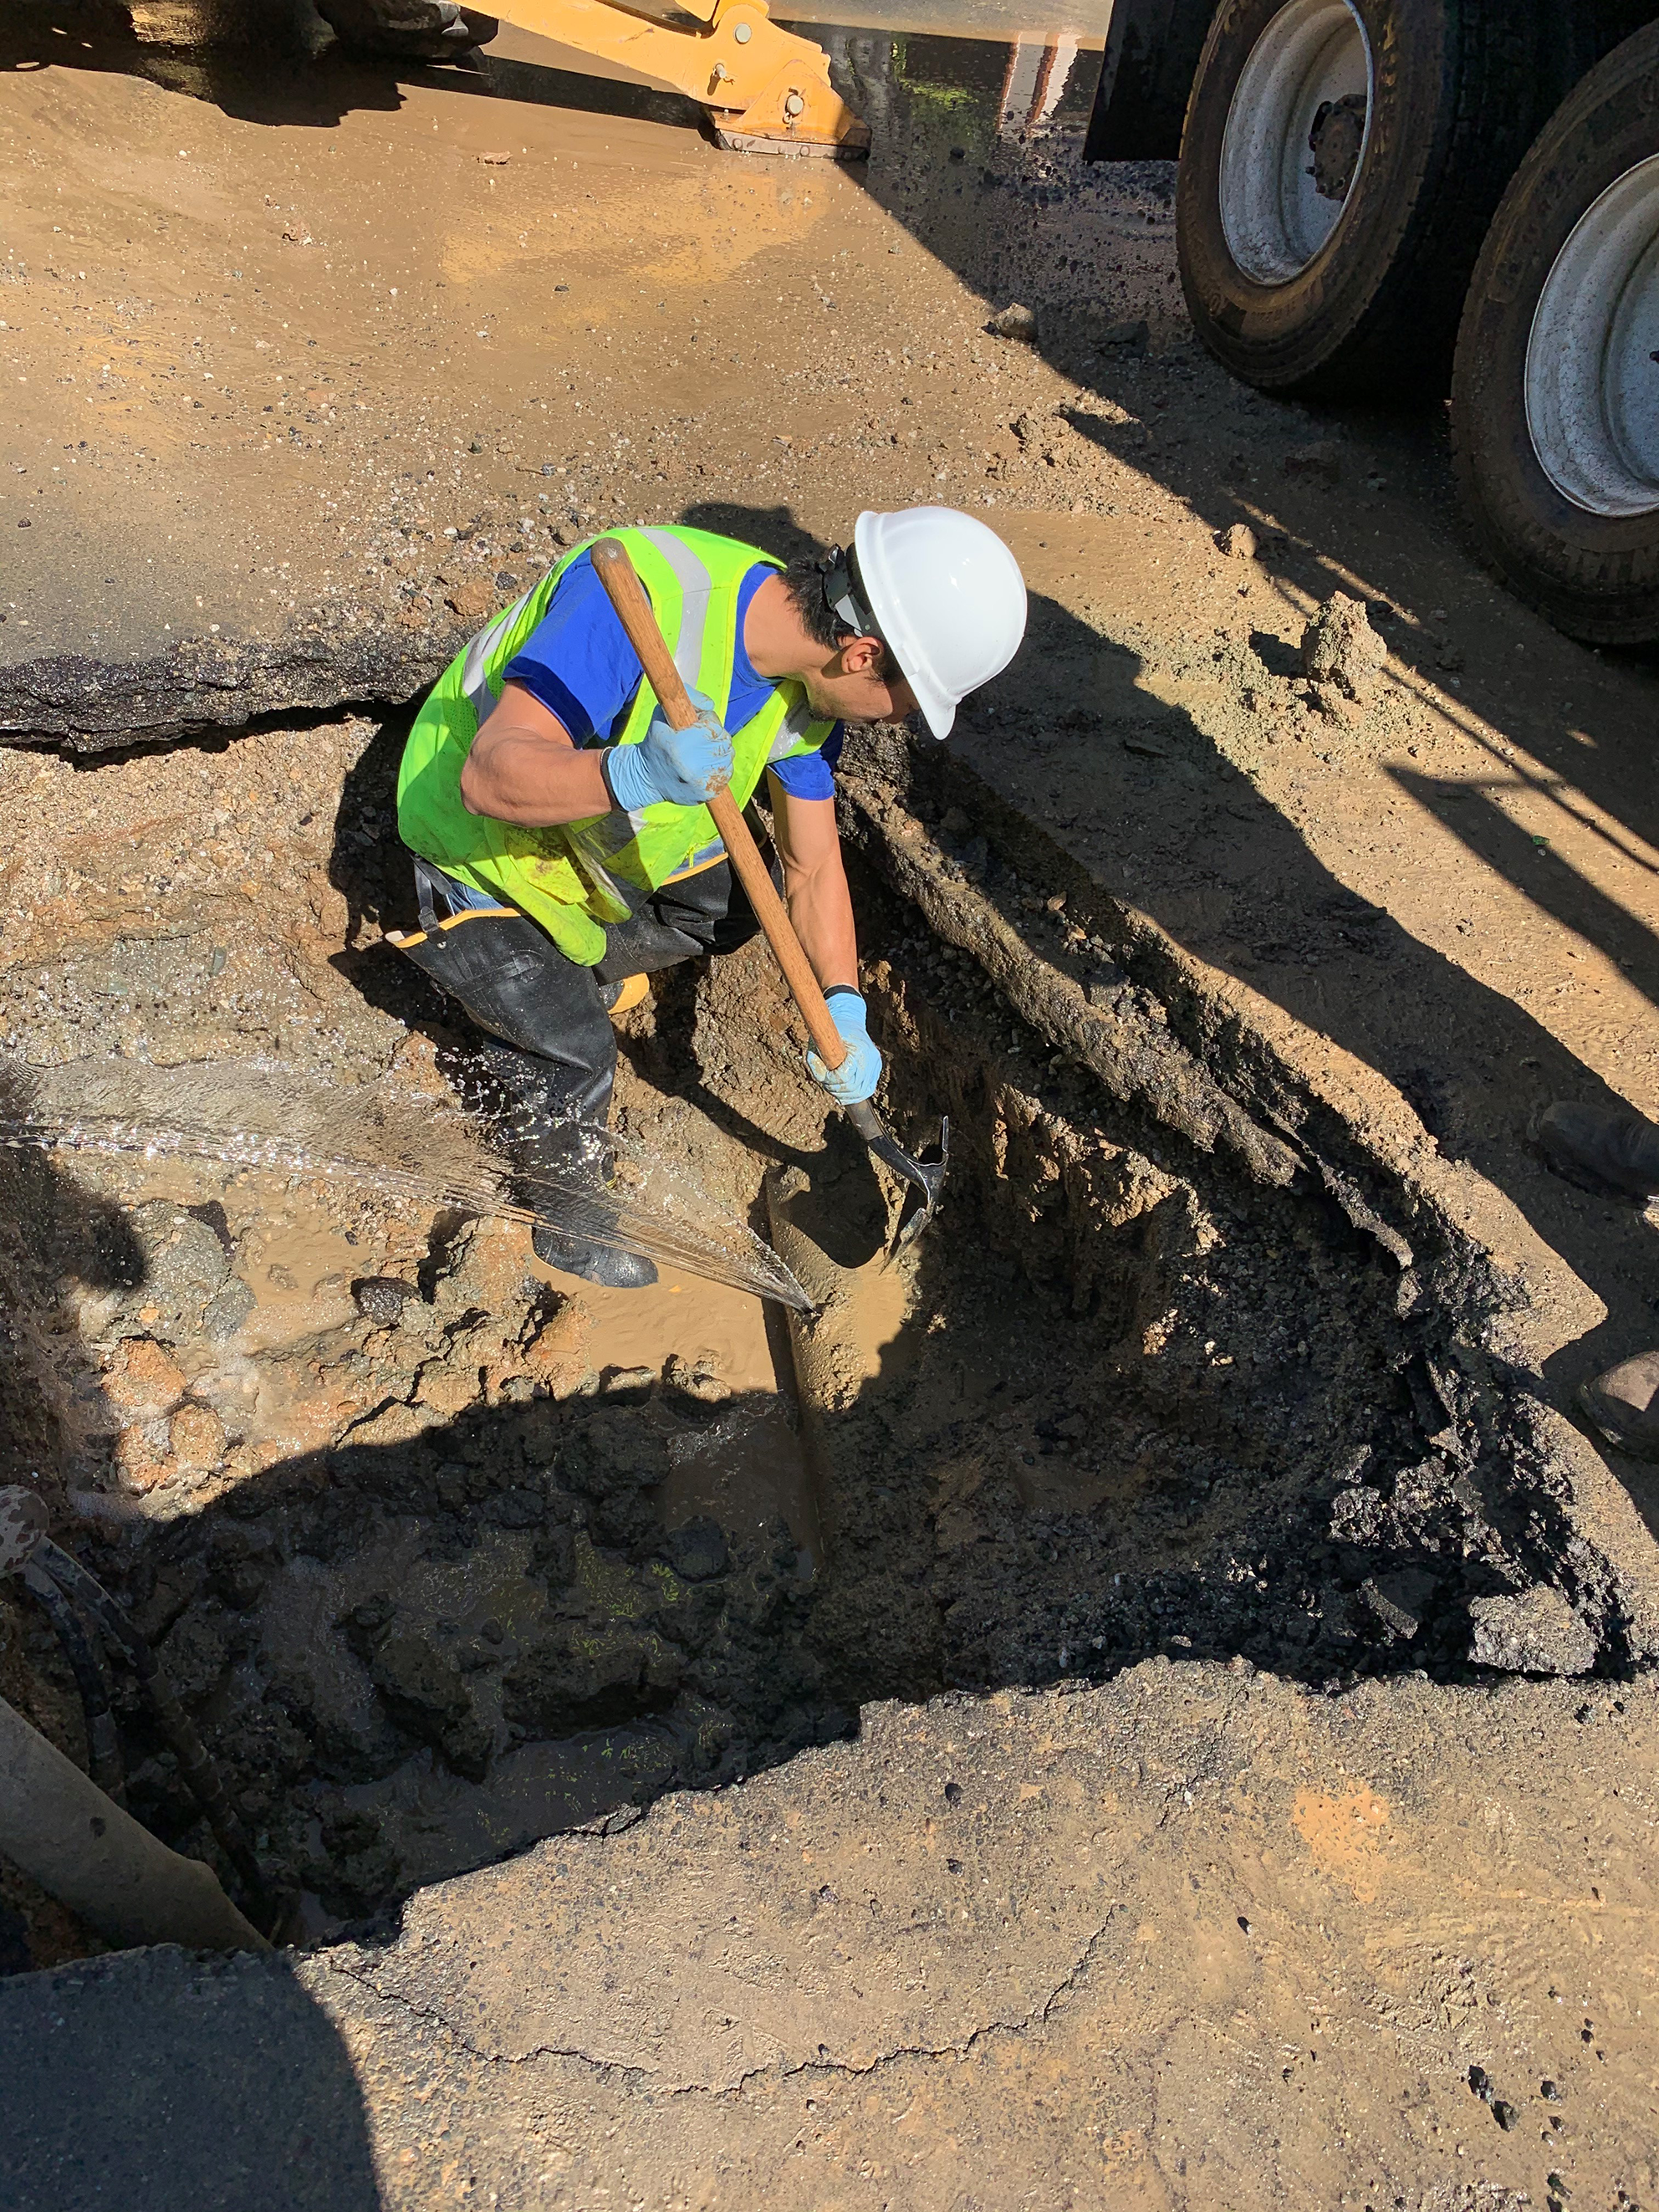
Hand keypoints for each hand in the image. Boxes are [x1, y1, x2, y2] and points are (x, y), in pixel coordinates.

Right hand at [606, 688, 732, 810]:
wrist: (647, 778)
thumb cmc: (656, 742)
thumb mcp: (662, 713)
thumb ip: (687, 697)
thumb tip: (710, 706)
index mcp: (680, 746)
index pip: (713, 727)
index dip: (707, 722)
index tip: (696, 726)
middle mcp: (693, 767)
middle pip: (724, 741)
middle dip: (714, 736)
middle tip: (699, 740)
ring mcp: (702, 783)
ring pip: (728, 756)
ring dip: (718, 751)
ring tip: (701, 752)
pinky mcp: (708, 794)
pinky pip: (727, 773)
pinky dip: (720, 766)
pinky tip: (704, 765)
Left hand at [806, 989, 881, 1105]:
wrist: (849, 1019)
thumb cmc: (831, 1030)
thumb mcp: (818, 1040)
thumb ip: (814, 1060)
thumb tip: (821, 1077)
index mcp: (859, 1049)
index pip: (845, 1077)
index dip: (831, 1081)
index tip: (823, 1077)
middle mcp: (871, 1058)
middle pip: (854, 1088)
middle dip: (837, 1090)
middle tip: (826, 1084)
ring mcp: (876, 1064)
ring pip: (862, 1092)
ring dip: (845, 1095)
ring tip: (833, 1086)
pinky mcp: (876, 1068)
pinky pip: (867, 1089)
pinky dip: (855, 1095)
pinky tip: (844, 1093)